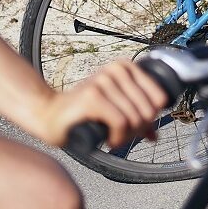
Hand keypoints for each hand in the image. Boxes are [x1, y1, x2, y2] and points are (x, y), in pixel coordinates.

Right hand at [35, 58, 170, 148]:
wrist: (48, 114)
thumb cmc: (81, 113)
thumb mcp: (114, 110)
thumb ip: (135, 118)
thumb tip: (154, 135)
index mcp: (124, 67)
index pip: (159, 97)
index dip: (152, 119)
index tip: (138, 129)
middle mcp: (115, 70)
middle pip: (148, 110)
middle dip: (139, 130)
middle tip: (124, 138)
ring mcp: (103, 82)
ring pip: (134, 117)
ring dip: (128, 137)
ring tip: (115, 140)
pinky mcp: (92, 97)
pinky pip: (121, 122)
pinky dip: (119, 138)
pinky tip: (110, 141)